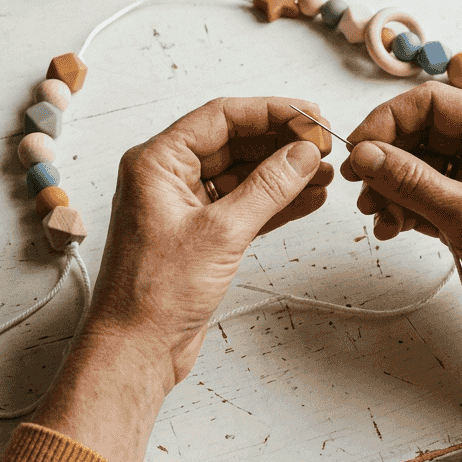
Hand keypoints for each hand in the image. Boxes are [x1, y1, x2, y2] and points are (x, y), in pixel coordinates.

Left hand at [83, 96, 333, 387]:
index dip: (270, 112)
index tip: (310, 115)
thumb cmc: (155, 294)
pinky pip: (243, 205)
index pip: (221, 117)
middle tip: (322, 145)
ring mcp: (183, 206)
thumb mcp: (222, 232)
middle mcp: (167, 178)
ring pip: (242, 174)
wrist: (137, 349)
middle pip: (234, 142)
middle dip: (280, 143)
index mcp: (156, 162)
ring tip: (324, 172)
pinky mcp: (200, 235)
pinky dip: (275, 201)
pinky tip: (308, 197)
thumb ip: (268, 187)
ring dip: (283, 173)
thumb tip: (302, 153)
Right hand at [341, 82, 461, 351]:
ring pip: (418, 167)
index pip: (434, 102)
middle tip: (360, 184)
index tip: (359, 149)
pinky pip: (424, 197)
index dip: (389, 120)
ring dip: (390, 188)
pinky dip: (403, 209)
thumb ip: (413, 182)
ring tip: (377, 214)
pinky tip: (392, 228)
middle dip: (386, 158)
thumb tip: (368, 154)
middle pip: (421, 133)